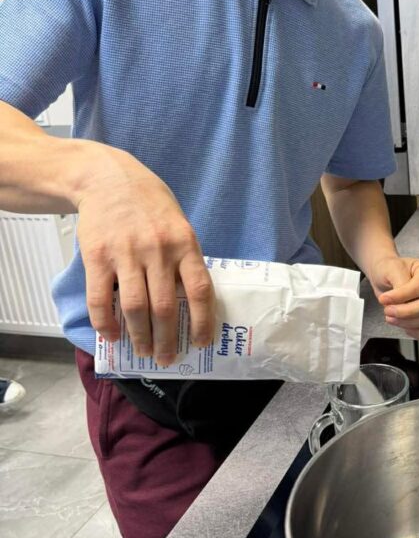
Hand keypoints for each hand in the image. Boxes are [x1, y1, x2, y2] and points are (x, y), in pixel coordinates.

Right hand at [76, 147, 214, 365]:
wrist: (107, 178)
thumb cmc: (149, 204)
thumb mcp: (178, 224)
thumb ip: (185, 258)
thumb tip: (192, 302)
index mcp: (185, 243)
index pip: (199, 291)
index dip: (202, 323)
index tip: (200, 344)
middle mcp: (157, 250)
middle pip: (165, 308)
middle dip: (166, 340)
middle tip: (166, 359)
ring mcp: (126, 254)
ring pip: (134, 309)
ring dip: (139, 337)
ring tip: (143, 352)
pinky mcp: (97, 257)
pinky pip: (100, 299)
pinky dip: (105, 323)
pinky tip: (112, 336)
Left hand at [370, 255, 418, 339]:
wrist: (384, 276)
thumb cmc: (389, 269)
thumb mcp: (391, 269)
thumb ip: (399, 283)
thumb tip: (400, 301)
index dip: (402, 296)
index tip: (384, 299)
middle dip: (405, 312)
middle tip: (387, 310)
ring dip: (407, 323)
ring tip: (390, 317)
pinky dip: (417, 333)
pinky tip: (404, 327)